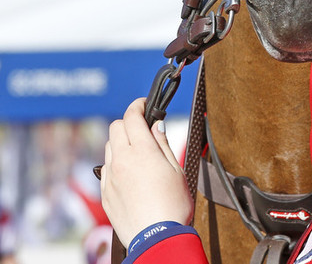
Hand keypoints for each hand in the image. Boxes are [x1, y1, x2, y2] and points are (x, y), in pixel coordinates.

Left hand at [101, 98, 192, 246]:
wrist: (157, 237)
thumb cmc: (173, 205)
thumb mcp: (177, 170)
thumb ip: (163, 144)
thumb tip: (156, 126)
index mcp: (142, 151)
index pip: (132, 116)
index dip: (138, 105)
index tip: (145, 104)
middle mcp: (121, 160)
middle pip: (116, 127)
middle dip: (129, 122)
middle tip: (144, 128)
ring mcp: (110, 177)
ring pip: (109, 147)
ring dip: (121, 142)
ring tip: (138, 152)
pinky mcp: (105, 193)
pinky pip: (106, 168)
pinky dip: (116, 162)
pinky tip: (130, 172)